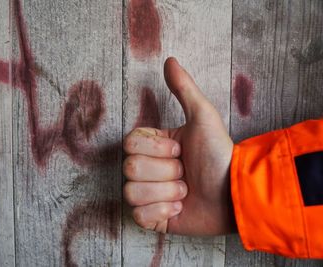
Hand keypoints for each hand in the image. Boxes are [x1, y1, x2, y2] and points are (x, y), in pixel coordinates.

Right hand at [123, 57, 235, 234]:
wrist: (235, 195)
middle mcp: (147, 169)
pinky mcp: (152, 217)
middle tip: (186, 173)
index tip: (180, 150)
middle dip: (166, 172)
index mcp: (153, 146)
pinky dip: (161, 211)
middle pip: (130, 168)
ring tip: (186, 192)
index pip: (129, 144)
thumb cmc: (220, 155)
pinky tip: (180, 208)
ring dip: (166, 193)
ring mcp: (148, 193)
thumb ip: (184, 89)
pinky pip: (139, 215)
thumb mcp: (203, 118)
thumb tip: (170, 60)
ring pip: (132, 193)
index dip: (156, 149)